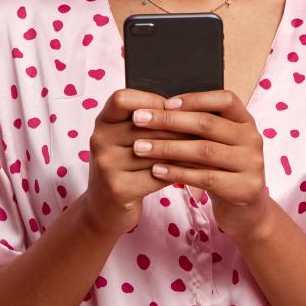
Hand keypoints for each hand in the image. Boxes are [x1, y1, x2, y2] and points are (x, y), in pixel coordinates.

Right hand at [82, 88, 202, 238]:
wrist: (104, 206)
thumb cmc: (124, 164)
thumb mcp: (125, 137)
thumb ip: (147, 120)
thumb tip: (188, 107)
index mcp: (103, 121)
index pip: (123, 99)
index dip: (151, 101)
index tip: (171, 109)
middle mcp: (99, 140)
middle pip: (147, 126)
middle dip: (179, 127)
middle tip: (205, 129)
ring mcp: (106, 165)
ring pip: (157, 151)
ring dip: (185, 150)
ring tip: (205, 148)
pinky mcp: (118, 189)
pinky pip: (158, 174)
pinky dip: (179, 171)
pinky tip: (194, 170)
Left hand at [130, 89, 270, 237]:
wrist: (245, 208)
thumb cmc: (221, 168)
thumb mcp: (216, 143)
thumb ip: (198, 127)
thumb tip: (157, 108)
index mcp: (245, 121)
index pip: (225, 99)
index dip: (195, 99)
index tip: (164, 102)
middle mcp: (252, 139)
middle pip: (207, 124)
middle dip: (169, 121)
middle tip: (139, 120)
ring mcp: (251, 164)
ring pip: (204, 151)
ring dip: (167, 148)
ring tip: (140, 147)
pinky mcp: (244, 188)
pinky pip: (205, 178)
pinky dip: (177, 173)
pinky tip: (156, 170)